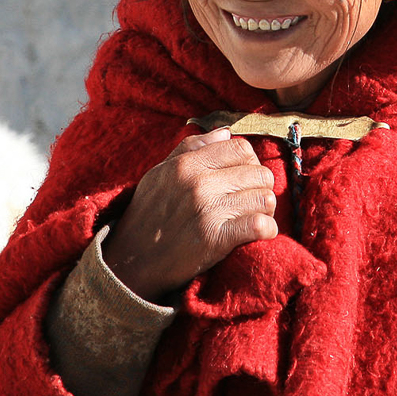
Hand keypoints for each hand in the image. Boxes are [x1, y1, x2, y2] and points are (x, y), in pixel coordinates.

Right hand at [102, 128, 277, 301]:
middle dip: (260, 188)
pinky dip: (266, 230)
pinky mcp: (215, 239)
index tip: (242, 179)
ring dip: (265, 210)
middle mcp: (198, 183)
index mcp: (186, 163)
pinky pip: (260, 225)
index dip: (249, 164)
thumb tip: (226, 132)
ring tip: (252, 217)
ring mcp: (208, 211)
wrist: (129, 263)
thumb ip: (192, 148)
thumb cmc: (148, 215)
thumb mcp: (160, 173)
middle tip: (249, 202)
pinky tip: (257, 233)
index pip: (242, 149)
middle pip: (260, 173)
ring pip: (265, 198)